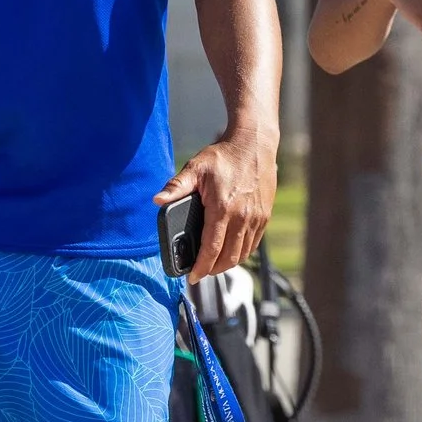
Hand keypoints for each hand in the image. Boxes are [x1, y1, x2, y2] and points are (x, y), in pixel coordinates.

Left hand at [160, 125, 276, 279]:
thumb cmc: (224, 155)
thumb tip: (157, 200)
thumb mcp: (196, 168)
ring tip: (213, 264)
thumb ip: (176, 187)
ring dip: (227, 264)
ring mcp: (256, 218)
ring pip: (242, 254)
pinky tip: (230, 252)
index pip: (211, 249)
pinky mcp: (264, 216)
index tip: (192, 277)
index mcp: (223, 208)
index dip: (201, 267)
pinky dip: (241, 253)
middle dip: (213, 270)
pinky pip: (253, 244)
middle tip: (200, 272)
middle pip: (228, 257)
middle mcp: (242, 217)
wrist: (254, 144)